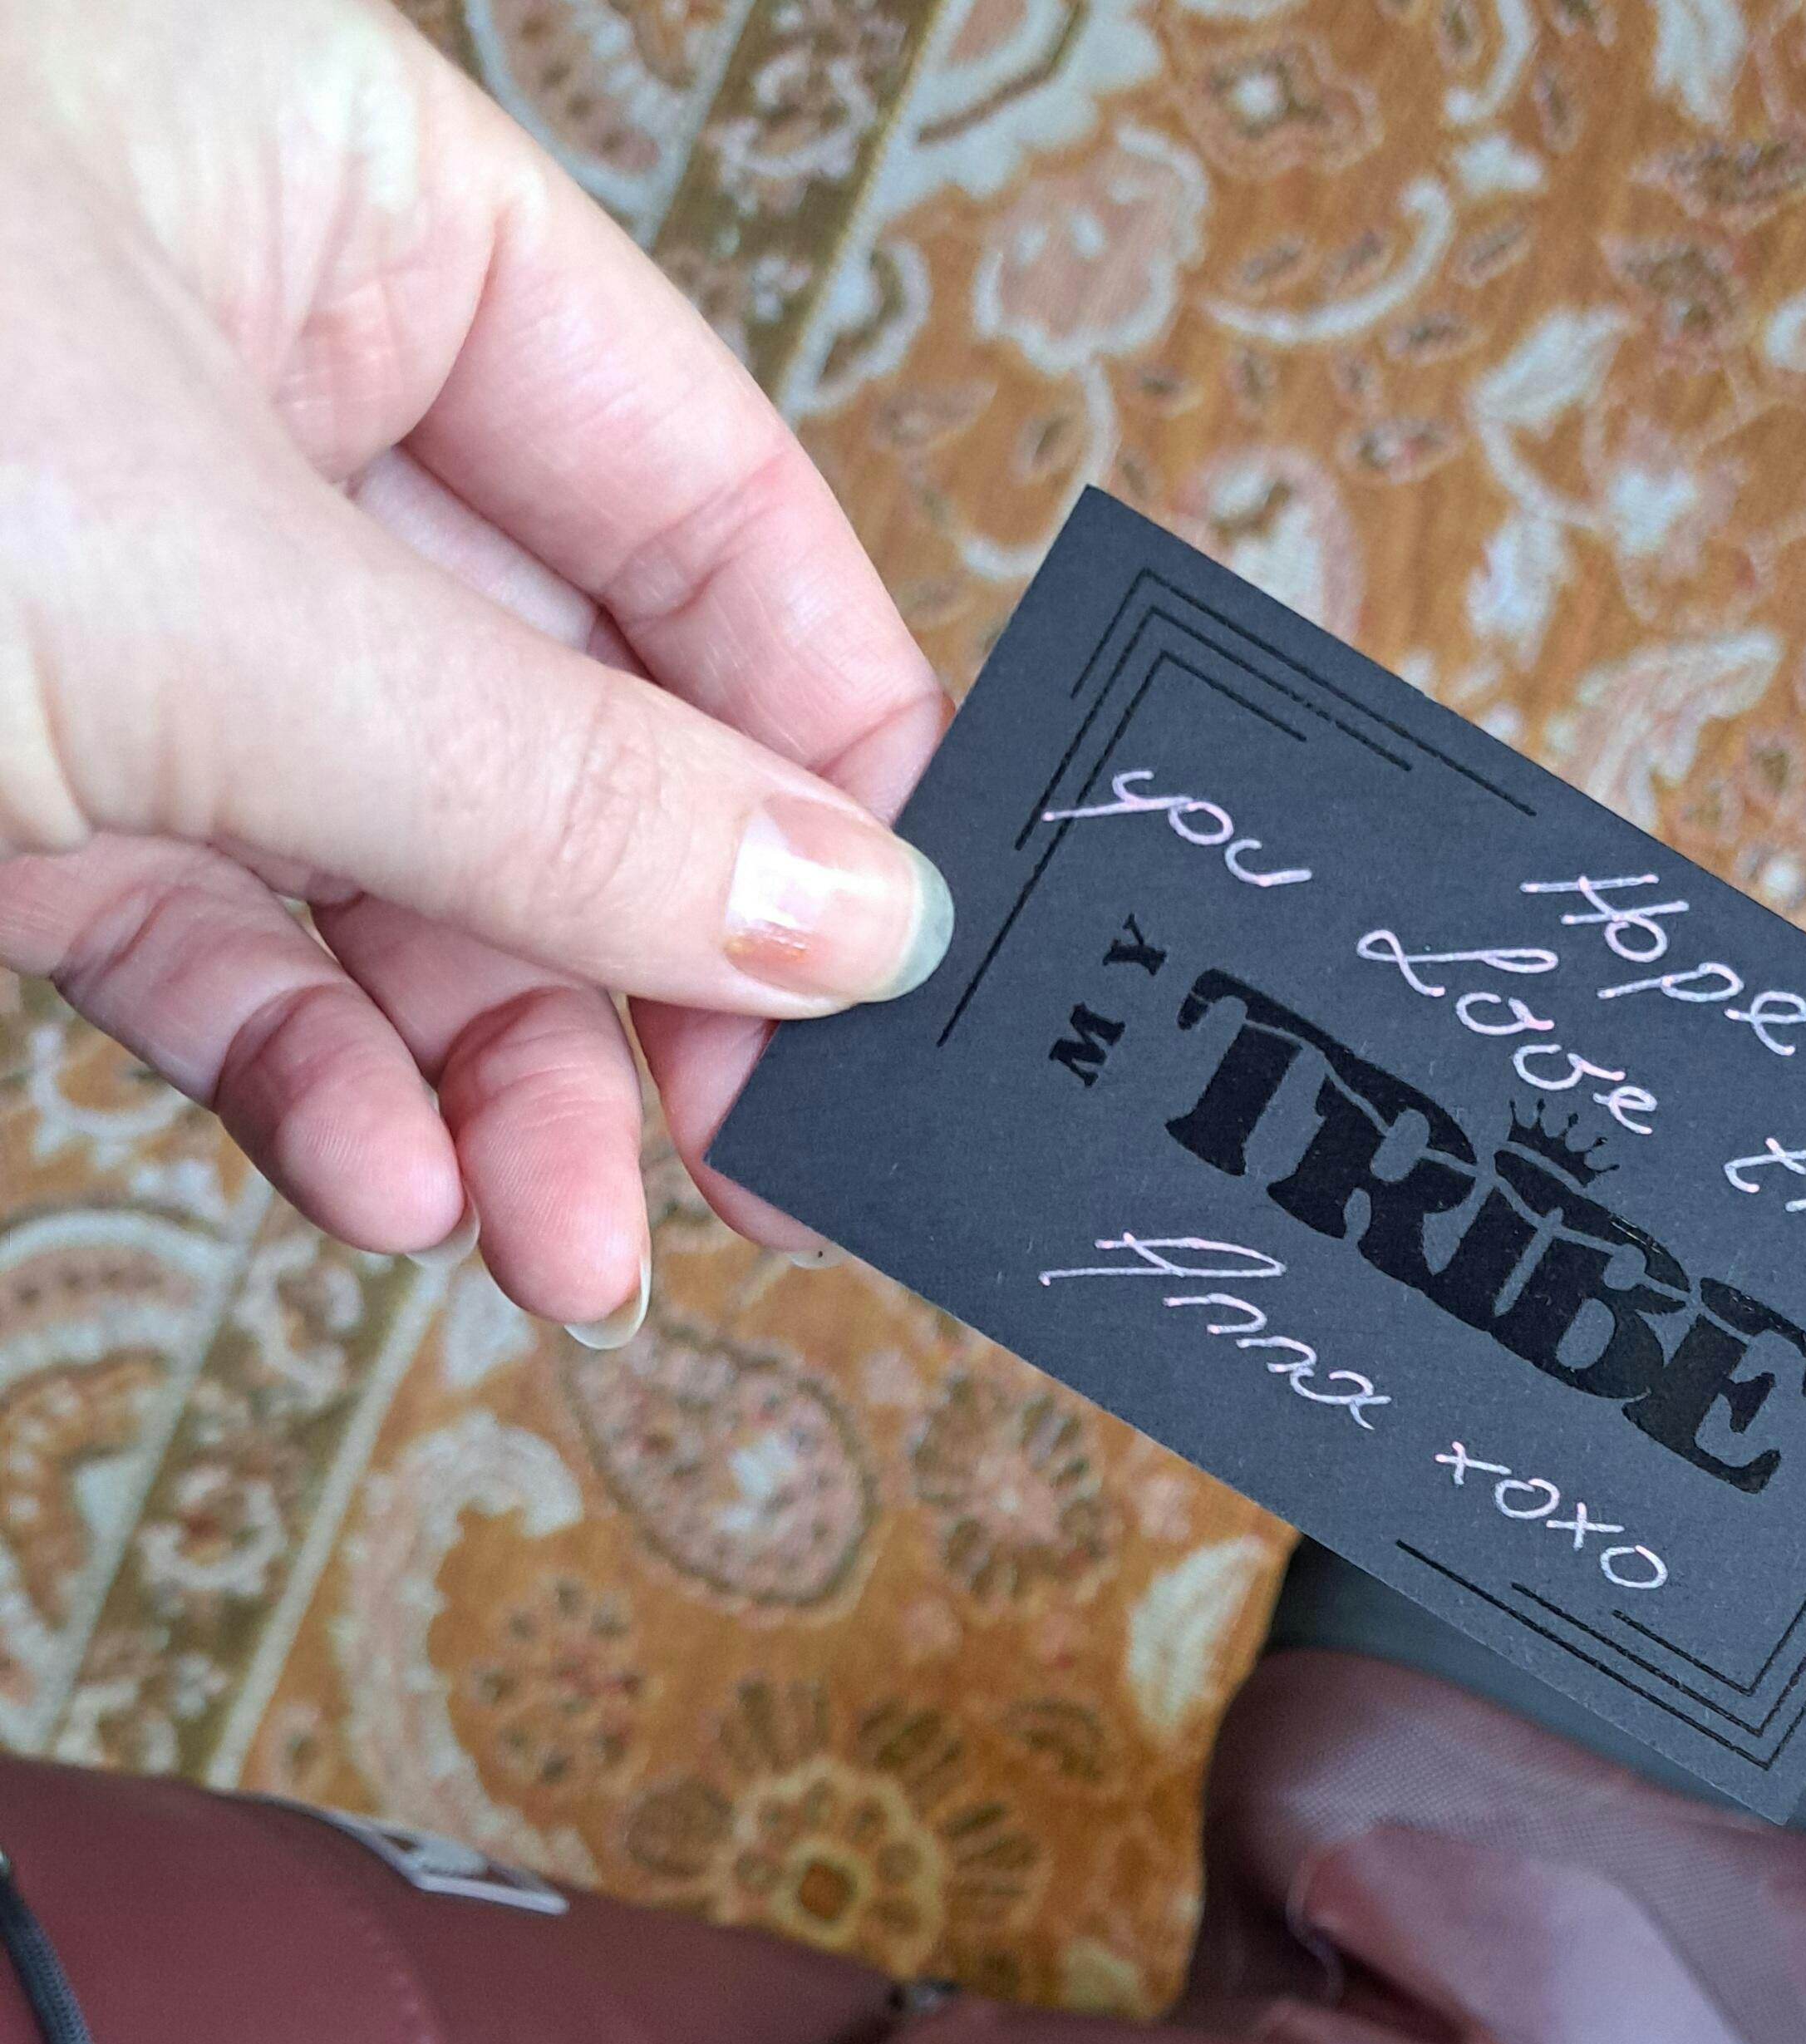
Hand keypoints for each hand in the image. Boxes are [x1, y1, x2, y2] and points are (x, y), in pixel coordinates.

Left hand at [0, 0, 947, 1336]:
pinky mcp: (6, 763)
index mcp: (349, 214)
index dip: (824, 736)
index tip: (899, 961)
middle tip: (734, 1175)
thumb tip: (855, 914)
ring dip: (490, 1077)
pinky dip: (301, 1069)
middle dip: (642, 976)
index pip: (697, 493)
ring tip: (561, 1248)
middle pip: (557, 721)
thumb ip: (563, 791)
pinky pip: (214, 934)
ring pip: (393, 864)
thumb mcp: (226, 608)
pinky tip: (373, 1182)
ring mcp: (118, 589)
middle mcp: (251, 392)